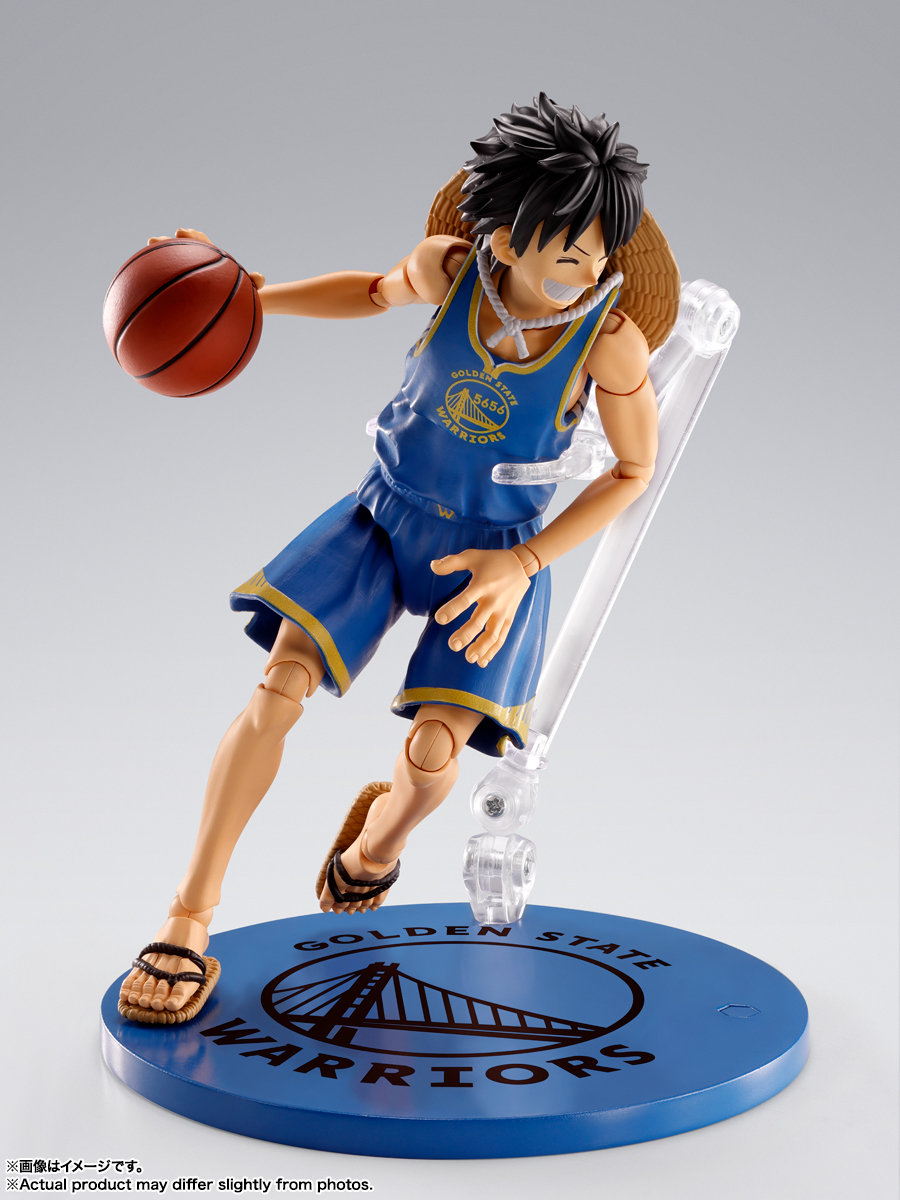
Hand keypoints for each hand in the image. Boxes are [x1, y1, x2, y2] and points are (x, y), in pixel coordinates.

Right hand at [146, 228, 264, 288]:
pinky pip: (170, 285)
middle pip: (179, 250)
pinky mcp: (183, 289)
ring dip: (157, 259)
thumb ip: (255, 282)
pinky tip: (144, 291)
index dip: (191, 237)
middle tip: (153, 241)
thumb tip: (260, 277)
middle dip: (165, 244)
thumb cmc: (246, 293)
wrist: (239, 304)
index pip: (201, 242)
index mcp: (212, 257)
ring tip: (145, 256)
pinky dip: (158, 285)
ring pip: (170, 264)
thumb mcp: (252, 288)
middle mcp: (197, 262)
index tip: (181, 234)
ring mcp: (188, 274)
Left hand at [431, 548, 530, 666]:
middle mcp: (493, 600)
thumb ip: (451, 562)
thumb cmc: (492, 561)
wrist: (521, 565)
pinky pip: (502, 636)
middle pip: (479, 621)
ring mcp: (503, 611)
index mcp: (482, 585)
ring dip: (481, 647)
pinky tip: (482, 661)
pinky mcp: (509, 617)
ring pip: (493, 633)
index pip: (466, 600)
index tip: (440, 619)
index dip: (452, 610)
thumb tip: (432, 566)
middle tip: (453, 645)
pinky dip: (493, 650)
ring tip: (469, 658)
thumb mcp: (472, 556)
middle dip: (466, 635)